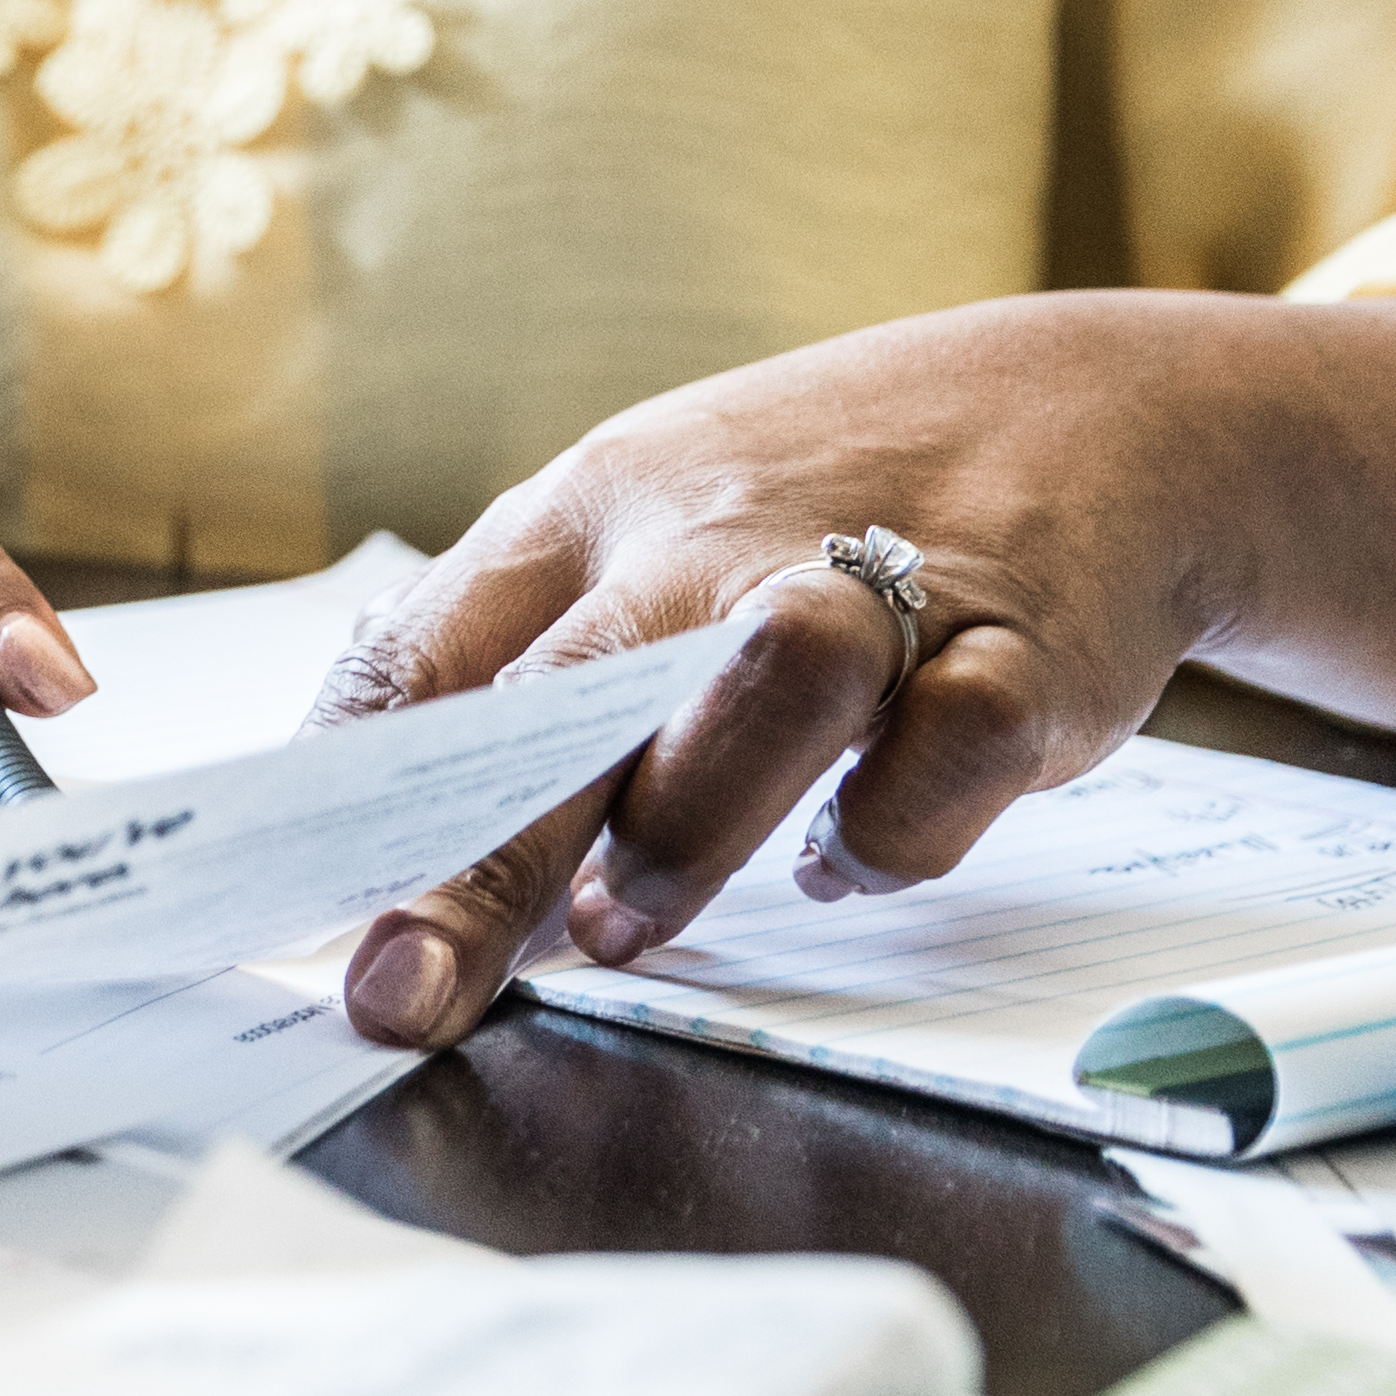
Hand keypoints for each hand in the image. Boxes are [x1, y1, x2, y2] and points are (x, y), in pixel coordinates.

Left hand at [308, 300, 1248, 1046]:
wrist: (1101, 408)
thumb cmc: (824, 500)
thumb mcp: (644, 529)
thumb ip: (522, 658)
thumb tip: (375, 818)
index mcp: (592, 514)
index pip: (432, 648)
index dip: (349, 789)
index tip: (295, 913)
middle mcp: (714, 536)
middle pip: (568, 689)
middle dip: (476, 855)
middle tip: (406, 986)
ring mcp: (876, 581)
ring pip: (763, 679)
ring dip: (686, 819)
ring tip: (623, 931)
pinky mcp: (1026, 643)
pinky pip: (956, 743)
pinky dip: (898, 825)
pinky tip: (847, 860)